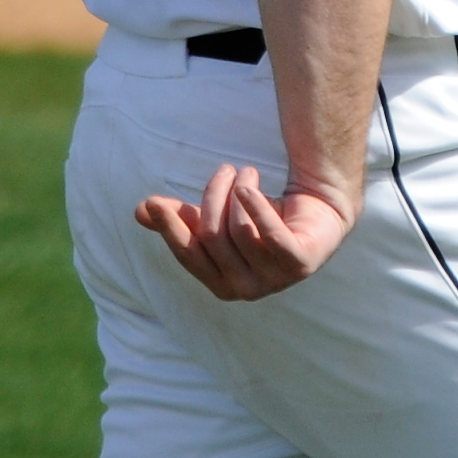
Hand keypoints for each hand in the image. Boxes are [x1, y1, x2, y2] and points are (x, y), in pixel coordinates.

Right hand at [135, 164, 353, 301]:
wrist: (318, 209)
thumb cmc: (261, 216)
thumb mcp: (218, 216)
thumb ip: (182, 217)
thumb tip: (139, 211)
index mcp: (220, 283)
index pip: (188, 255)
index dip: (170, 229)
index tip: (153, 201)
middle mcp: (245, 289)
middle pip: (213, 236)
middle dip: (214, 194)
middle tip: (226, 168)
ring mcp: (274, 280)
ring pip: (239, 230)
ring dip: (240, 190)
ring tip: (248, 173)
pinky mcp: (300, 264)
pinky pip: (271, 236)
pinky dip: (256, 208)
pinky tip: (250, 187)